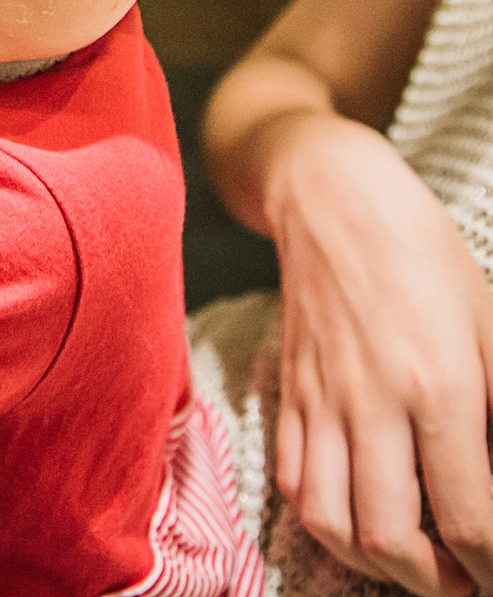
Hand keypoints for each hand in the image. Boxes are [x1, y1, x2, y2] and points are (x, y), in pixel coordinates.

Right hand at [269, 113, 492, 595]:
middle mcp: (372, 404)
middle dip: (438, 583)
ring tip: (417, 565)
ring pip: (333, 522)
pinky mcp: (290, 394)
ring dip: (376, 564)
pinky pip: (294, 482)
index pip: (469, 516)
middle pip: (390, 538)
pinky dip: (326, 522)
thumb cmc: (426, 256)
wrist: (333, 201)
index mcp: (438, 386)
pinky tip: (360, 521)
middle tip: (471, 582)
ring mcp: (321, 402)